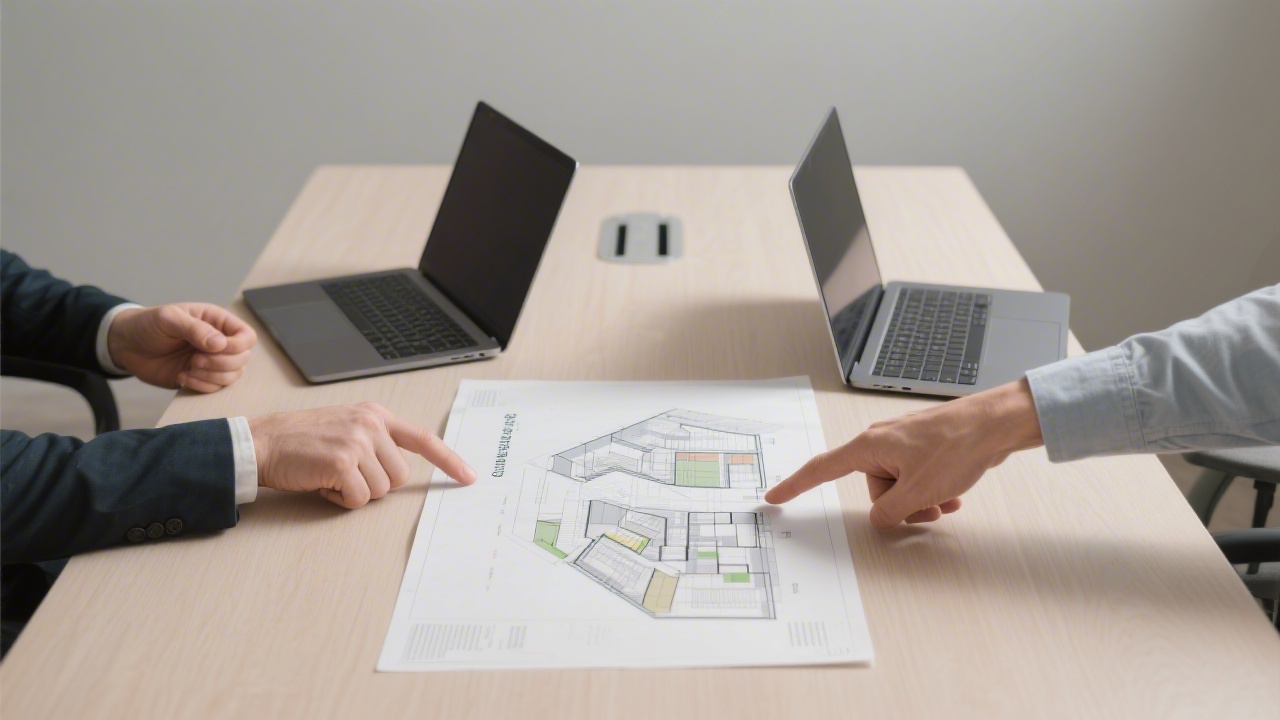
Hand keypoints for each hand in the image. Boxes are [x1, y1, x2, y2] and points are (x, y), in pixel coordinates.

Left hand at [107, 303, 255, 391]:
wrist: (126, 345)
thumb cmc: (148, 324)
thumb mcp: (169, 319)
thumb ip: (195, 329)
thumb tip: (220, 344)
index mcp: (217, 322)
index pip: (246, 336)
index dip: (237, 346)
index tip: (214, 348)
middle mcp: (219, 342)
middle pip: (243, 358)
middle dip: (221, 363)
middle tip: (195, 360)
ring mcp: (211, 362)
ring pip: (232, 376)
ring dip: (212, 377)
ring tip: (188, 369)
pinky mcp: (200, 378)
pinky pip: (215, 388)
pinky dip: (201, 386)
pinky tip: (182, 377)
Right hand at [248, 402, 477, 508]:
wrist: (264, 442)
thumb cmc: (301, 441)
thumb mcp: (346, 427)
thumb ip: (376, 441)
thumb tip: (400, 470)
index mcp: (375, 415)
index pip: (422, 438)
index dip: (449, 460)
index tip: (469, 476)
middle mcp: (371, 424)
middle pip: (400, 476)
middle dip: (375, 483)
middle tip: (345, 473)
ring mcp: (358, 442)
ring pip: (381, 491)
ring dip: (356, 492)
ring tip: (330, 475)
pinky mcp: (343, 463)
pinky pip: (359, 500)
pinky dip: (342, 501)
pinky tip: (323, 484)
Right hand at [765, 379, 1043, 530]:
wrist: (995, 424)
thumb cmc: (957, 447)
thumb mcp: (918, 492)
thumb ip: (890, 512)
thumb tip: (880, 519)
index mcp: (869, 447)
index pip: (822, 470)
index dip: (796, 486)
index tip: (774, 497)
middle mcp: (881, 442)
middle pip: (874, 489)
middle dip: (899, 506)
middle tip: (926, 509)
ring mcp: (904, 443)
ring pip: (899, 486)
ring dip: (920, 501)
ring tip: (946, 502)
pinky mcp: (923, 446)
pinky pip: (916, 477)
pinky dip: (931, 490)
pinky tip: (953, 495)